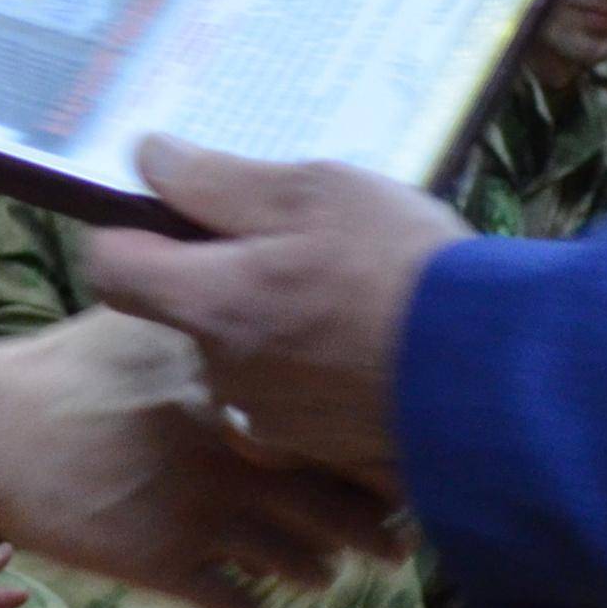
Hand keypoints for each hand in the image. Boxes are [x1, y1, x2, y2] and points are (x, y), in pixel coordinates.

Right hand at [0, 308, 404, 607]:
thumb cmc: (63, 368)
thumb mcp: (143, 321)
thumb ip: (208, 317)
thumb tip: (255, 294)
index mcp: (237, 386)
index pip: (341, 426)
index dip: (374, 454)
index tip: (385, 464)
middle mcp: (234, 449)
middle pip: (342, 507)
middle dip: (375, 531)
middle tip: (391, 541)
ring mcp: (203, 510)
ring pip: (304, 566)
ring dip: (316, 570)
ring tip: (320, 569)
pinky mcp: (166, 563)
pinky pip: (241, 607)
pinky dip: (250, 606)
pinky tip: (244, 595)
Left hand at [80, 140, 466, 492]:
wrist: (496, 373)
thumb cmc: (400, 268)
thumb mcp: (313, 192)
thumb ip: (217, 181)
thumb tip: (147, 158)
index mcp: (211, 303)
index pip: (110, 268)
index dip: (129, 234)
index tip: (172, 213)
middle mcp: (224, 371)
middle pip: (185, 311)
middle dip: (222, 277)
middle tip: (297, 243)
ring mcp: (272, 419)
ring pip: (244, 354)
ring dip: (274, 325)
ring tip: (348, 293)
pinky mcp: (320, 448)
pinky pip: (294, 397)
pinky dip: (316, 370)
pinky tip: (370, 343)